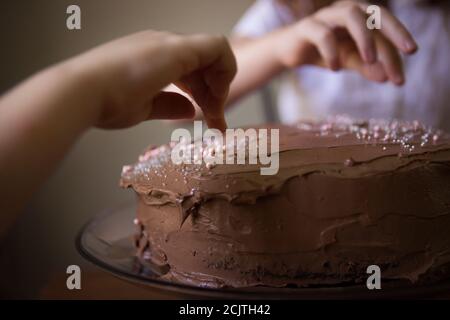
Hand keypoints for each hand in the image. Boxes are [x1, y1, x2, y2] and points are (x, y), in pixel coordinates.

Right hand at [70, 31, 236, 130]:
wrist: (82, 93)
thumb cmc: (104, 102)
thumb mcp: (144, 107)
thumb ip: (169, 106)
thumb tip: (190, 109)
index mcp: (153, 57)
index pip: (191, 70)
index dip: (205, 93)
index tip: (209, 118)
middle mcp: (163, 44)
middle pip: (205, 64)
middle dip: (216, 94)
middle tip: (216, 123)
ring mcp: (170, 43)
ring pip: (213, 55)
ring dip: (220, 88)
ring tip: (216, 116)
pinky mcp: (178, 48)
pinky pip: (218, 47)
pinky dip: (226, 71)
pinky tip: (217, 97)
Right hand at [274, 0, 416, 84]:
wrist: (289, 53)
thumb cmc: (323, 52)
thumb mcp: (348, 61)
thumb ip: (367, 67)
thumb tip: (389, 79)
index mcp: (359, 17)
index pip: (384, 27)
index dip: (397, 45)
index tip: (405, 68)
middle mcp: (345, 11)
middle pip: (374, 12)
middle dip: (394, 30)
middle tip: (408, 51)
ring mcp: (325, 17)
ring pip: (350, 15)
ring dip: (364, 37)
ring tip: (370, 60)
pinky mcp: (306, 28)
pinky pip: (322, 35)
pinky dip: (331, 51)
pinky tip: (335, 69)